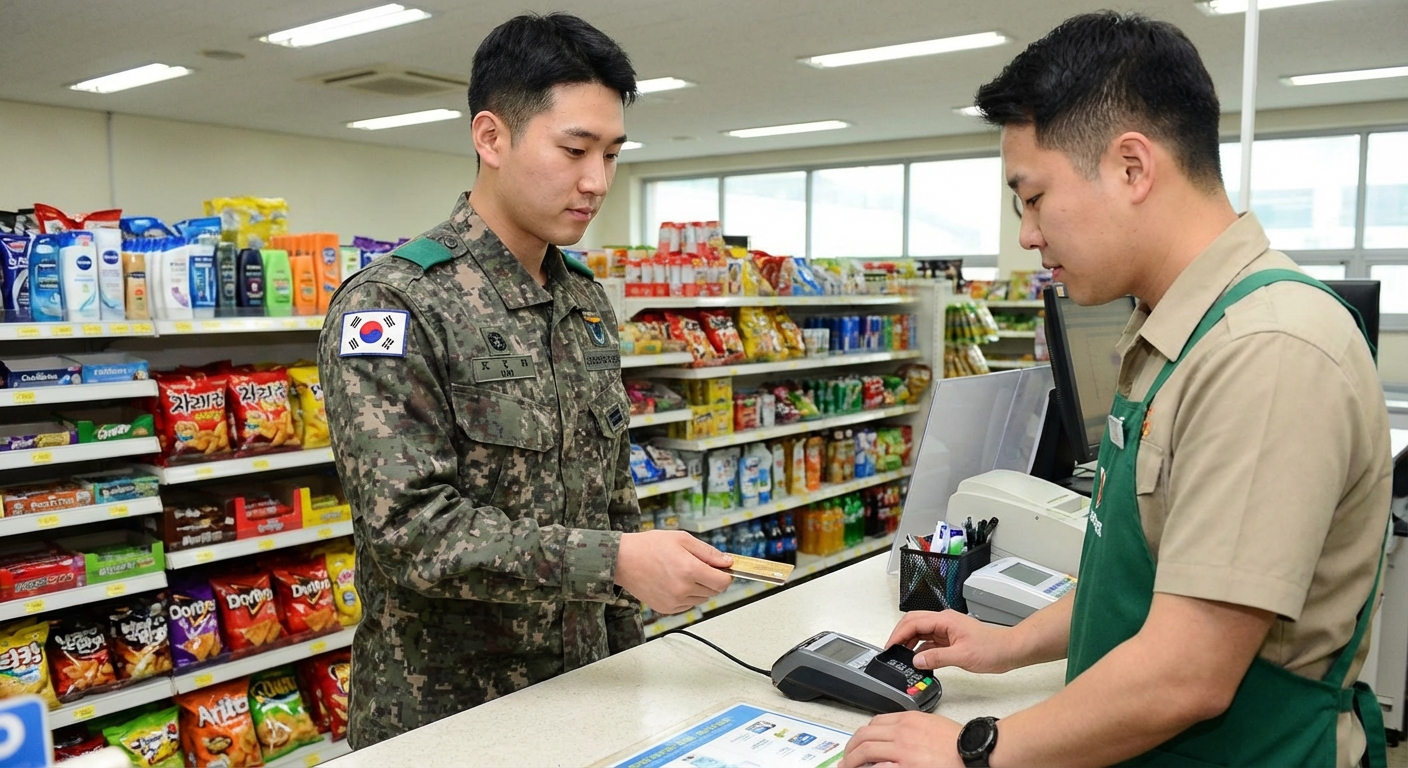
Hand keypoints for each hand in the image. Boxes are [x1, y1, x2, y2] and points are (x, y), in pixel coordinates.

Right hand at [614, 531, 732, 613]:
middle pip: (714, 591)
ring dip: (699, 587)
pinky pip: (688, 604)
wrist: (623, 560)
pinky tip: (674, 581)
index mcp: (689, 570)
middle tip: (696, 565)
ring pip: (702, 599)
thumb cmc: (650, 546)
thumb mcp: (682, 539)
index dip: (726, 575)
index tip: (722, 569)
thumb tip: (727, 562)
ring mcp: (674, 601)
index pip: (723, 582)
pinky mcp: (666, 609)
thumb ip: (708, 552)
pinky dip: (687, 595)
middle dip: (711, 579)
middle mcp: (683, 589)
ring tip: (681, 572)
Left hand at [840, 711, 963, 767]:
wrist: (974, 751)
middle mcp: (901, 732)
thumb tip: (899, 738)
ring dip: (852, 761)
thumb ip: (913, 729)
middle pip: (865, 736)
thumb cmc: (960, 742)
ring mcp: (903, 750)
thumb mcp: (932, 725)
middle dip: (851, 748)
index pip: (875, 723)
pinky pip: (879, 767)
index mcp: (908, 720)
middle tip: (846, 759)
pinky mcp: (907, 766)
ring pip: (866, 751)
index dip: (862, 735)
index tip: (859, 744)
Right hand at [888, 610, 1018, 673]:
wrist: (1008, 651)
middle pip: (913, 623)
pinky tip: (917, 660)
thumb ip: (937, 658)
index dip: (899, 634)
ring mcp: (946, 630)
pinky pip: (928, 642)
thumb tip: (916, 660)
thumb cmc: (992, 649)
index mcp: (945, 620)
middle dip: (899, 635)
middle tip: (891, 651)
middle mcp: (944, 622)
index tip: (890, 646)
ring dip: (909, 643)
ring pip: (920, 632)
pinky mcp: (949, 639)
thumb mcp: (962, 656)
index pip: (914, 622)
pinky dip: (919, 649)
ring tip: (901, 657)